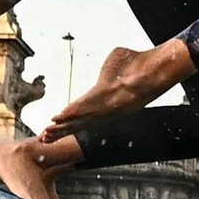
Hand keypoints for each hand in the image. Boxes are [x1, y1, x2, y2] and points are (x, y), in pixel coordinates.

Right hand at [58, 39, 193, 124]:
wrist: (154, 68)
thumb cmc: (139, 62)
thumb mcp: (116, 60)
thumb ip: (108, 67)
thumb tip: (110, 65)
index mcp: (104, 98)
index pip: (82, 110)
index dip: (67, 118)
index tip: (51, 123)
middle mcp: (106, 108)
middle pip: (79, 121)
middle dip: (61, 129)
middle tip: (44, 137)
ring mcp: (108, 108)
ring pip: (80, 120)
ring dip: (62, 126)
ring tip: (47, 134)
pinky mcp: (111, 106)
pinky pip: (86, 111)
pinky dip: (71, 116)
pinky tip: (58, 121)